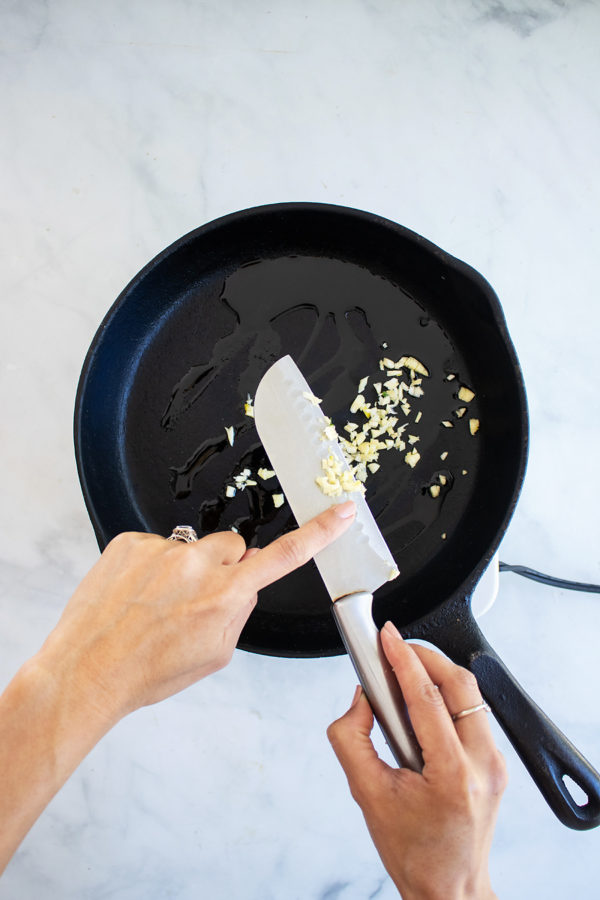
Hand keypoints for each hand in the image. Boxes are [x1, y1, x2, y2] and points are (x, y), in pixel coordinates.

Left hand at [0, 500, 355, 873]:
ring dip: (182, 569)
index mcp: (224, 596)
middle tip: (195, 599)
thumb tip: (245, 584)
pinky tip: (134, 596)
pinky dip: (151, 567)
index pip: (285, 556)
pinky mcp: (130, 541)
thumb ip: (239, 612)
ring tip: (154, 605)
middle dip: (224, 566)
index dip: (319, 532)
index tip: (341, 510)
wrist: (88, 670)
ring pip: (191, 548)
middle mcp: (197, 565)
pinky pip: (156, 546)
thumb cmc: (149, 672)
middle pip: (232, 547)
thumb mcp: (214, 655)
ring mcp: (161, 549)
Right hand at [327, 622, 506, 899]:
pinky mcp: (496, 762)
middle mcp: (482, 765)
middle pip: (459, 684)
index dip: (403, 659)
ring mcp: (494, 763)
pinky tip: (421, 703)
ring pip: (469, 695)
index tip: (387, 636)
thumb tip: (361, 698)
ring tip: (403, 674)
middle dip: (424, 656)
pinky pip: (472, 712)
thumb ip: (351, 738)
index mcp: (451, 775)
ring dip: (435, 675)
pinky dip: (445, 697)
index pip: (427, 698)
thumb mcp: (365, 793)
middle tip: (394, 648)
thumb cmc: (410, 848)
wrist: (447, 886)